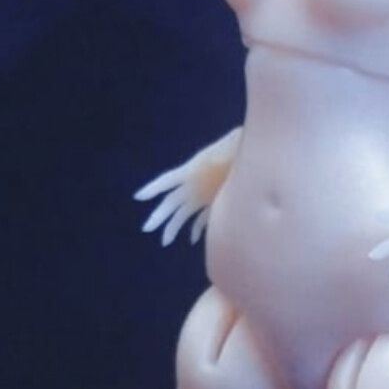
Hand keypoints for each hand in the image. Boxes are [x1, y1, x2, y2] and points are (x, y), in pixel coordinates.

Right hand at [135, 129, 239, 246]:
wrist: (249, 152)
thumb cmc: (238, 147)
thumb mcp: (230, 146)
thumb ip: (226, 149)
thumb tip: (226, 149)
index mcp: (193, 170)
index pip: (168, 180)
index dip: (154, 187)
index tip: (139, 196)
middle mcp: (193, 184)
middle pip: (171, 202)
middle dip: (159, 215)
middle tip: (147, 228)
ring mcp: (203, 194)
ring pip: (182, 212)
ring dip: (174, 226)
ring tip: (165, 241)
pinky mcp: (215, 201)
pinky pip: (201, 217)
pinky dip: (196, 228)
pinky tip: (193, 240)